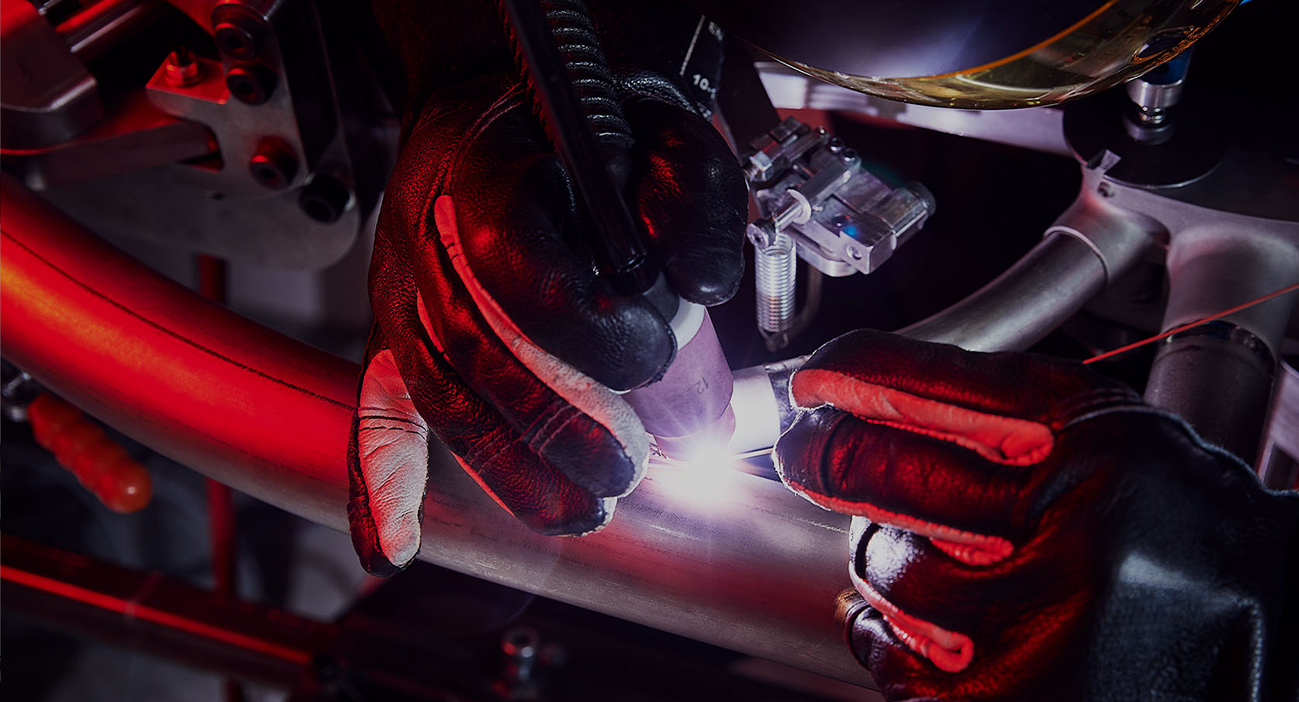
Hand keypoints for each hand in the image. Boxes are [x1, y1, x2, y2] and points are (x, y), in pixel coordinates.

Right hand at [346, 6, 746, 574]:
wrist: (507, 109)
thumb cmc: (586, 127)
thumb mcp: (661, 131)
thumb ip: (691, 199)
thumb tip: (704, 287)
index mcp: (484, 171)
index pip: (512, 263)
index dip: (585, 327)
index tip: (654, 354)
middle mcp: (425, 235)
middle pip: (474, 347)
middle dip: (556, 425)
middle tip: (626, 468)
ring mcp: (402, 290)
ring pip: (440, 395)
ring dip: (507, 469)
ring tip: (581, 511)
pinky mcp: (397, 334)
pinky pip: (376, 408)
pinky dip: (381, 483)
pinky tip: (391, 547)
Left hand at [773, 330, 1298, 699]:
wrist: (1278, 659)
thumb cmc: (1197, 545)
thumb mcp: (1125, 442)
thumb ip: (1016, 413)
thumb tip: (872, 393)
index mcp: (1100, 443)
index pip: (936, 385)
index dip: (853, 377)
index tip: (814, 381)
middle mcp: (1070, 525)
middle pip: (879, 468)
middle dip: (824, 452)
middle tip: (811, 449)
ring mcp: (1037, 625)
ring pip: (882, 564)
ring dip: (886, 557)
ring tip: (944, 560)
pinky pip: (892, 653)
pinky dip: (889, 632)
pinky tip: (930, 623)